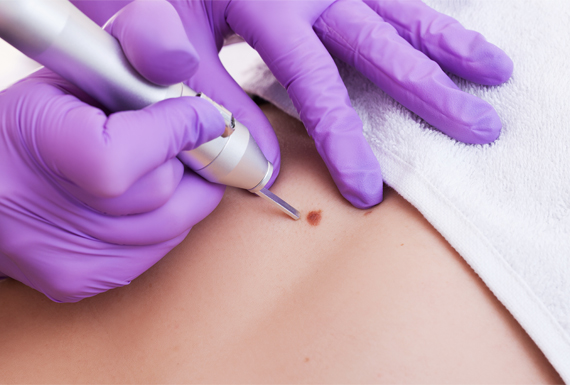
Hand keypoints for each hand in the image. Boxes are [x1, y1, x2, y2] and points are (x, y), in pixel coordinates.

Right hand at [0, 3, 225, 301]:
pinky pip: (155, 250)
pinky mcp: (78, 280)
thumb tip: (206, 113)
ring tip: (160, 167)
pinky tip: (141, 200)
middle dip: (186, 161)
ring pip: (171, 226)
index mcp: (39, 151)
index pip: (123, 156)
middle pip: (161, 192)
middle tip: (184, 142)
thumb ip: (134, 86)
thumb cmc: (23, 127)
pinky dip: (163, 223)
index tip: (204, 116)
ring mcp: (63, 257)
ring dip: (182, 193)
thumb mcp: (67, 86)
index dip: (176, 131)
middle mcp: (43, 215)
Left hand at [76, 0, 512, 208]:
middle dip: (431, 90)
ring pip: (396, 12)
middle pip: (379, 43)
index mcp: (266, 0)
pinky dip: (417, 15)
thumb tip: (259, 158)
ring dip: (446, 43)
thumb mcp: (155, 26)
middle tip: (479, 126)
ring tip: (492, 71)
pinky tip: (444, 33)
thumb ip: (200, 89)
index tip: (368, 189)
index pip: (316, 84)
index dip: (345, 142)